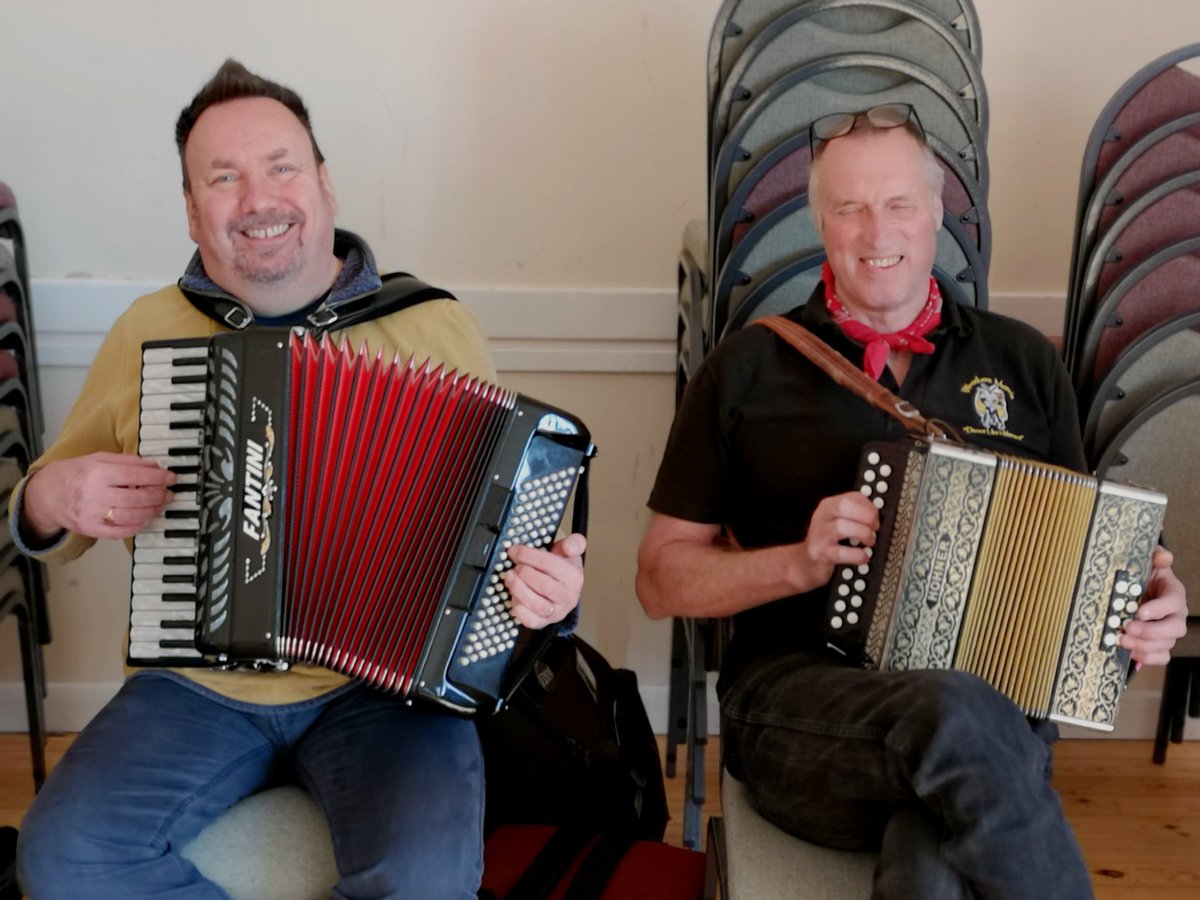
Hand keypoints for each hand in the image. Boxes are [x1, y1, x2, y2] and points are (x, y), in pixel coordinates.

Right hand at [22, 452, 176, 540]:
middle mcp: (93, 494)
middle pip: (134, 498)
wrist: (48, 494)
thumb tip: (155, 465)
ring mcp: (92, 514)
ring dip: (151, 511)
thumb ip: (127, 461)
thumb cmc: (76, 474)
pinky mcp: (91, 529)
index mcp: (96, 472)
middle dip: (157, 496)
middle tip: (168, 493)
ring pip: (130, 516)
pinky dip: (137, 526)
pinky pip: (120, 532)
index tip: (170, 477)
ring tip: (159, 504)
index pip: (134, 475)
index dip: (157, 477)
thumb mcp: (99, 458)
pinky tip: (145, 518)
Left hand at [504, 533, 586, 629]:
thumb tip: (569, 547)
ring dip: (518, 589)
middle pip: (544, 586)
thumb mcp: (569, 551)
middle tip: (514, 566)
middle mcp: (568, 596)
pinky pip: (530, 620)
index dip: (528, 556)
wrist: (563, 588)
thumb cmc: (561, 568)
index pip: (550, 564)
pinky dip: (519, 608)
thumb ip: (574, 543)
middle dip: (523, 573)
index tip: (514, 550)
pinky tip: (515, 596)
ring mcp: (557, 611)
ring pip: (536, 605)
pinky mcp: (545, 622)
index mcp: (574, 576)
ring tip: (510, 578)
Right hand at [794, 491, 879, 589]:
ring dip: (862, 534)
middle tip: (874, 529)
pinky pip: (840, 552)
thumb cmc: (826, 542)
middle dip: (866, 516)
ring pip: (841, 526)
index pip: (852, 497)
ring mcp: (819, 535)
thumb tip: (879, 517)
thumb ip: (854, 516)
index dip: (870, 506)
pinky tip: (863, 557)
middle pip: (844, 506)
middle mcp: (821, 517)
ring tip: (869, 542)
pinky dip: (857, 555)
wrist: (804, 564)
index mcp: (828, 506)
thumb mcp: (837, 522)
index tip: (877, 518)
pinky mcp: (820, 554)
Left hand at [1122, 546, 1188, 666]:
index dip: (1159, 609)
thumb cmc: (1141, 576)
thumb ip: (1155, 557)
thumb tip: (1164, 556)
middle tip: (1128, 628)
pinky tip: (1132, 657)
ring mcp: (1168, 631)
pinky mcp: (1159, 644)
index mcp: (1173, 593)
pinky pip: (1161, 657)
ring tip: (1123, 641)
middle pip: (1175, 628)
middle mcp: (1175, 615)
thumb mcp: (1146, 562)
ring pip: (1166, 644)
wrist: (1134, 590)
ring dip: (1144, 646)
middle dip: (1151, 631)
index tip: (1140, 612)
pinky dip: (1148, 659)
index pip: (1174, 602)